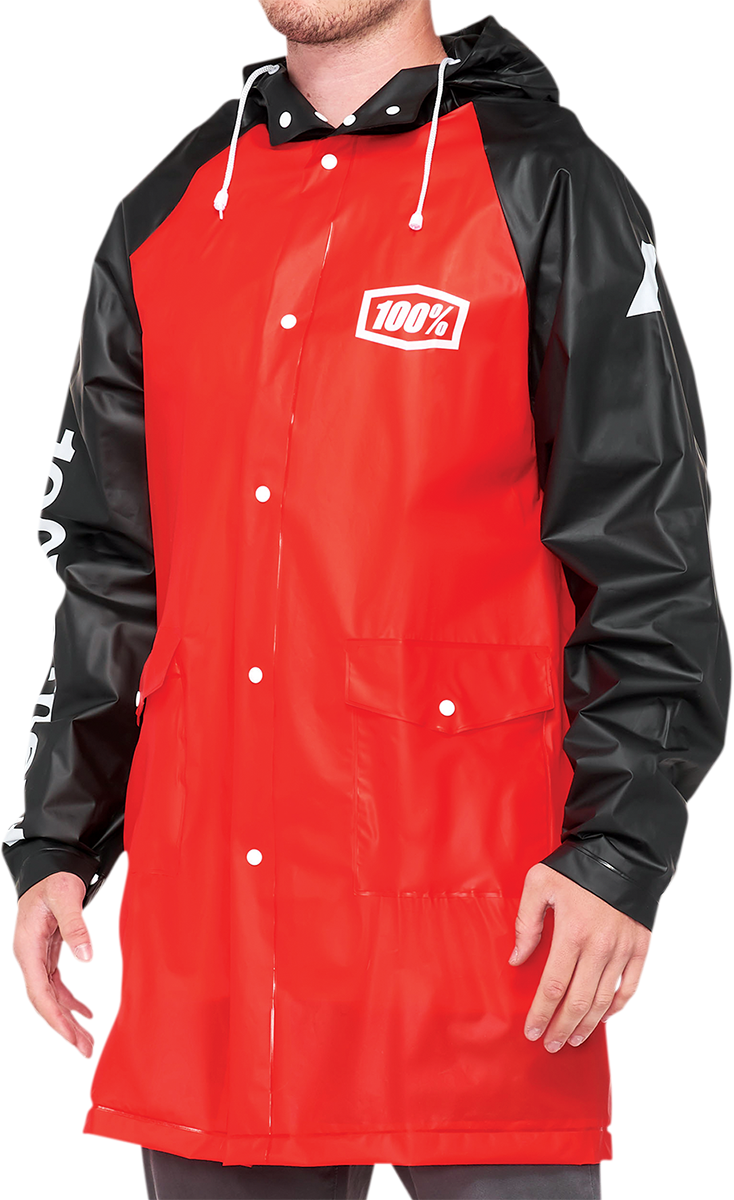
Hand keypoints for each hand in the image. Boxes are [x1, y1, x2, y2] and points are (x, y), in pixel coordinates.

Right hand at [12, 872, 96, 1061]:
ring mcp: (37, 958)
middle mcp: (29, 957)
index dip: (55, 1018)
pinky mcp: (48, 955)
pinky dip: (71, 1001)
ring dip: (69, 1019)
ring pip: (51, 998)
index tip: (72, 1036)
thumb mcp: (65, 896)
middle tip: (86, 1050)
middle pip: (44, 1002)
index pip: (39, 993)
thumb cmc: (53, 880)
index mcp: (27, 948)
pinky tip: (87, 1012)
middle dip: (64, 1028)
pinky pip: (57, 986)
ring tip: (88, 1040)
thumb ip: (75, 925)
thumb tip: (86, 957)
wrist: (49, 869)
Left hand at [510, 862, 652, 1051]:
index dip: (541, 1013)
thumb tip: (517, 959)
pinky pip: (629, 987)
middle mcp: (600, 946)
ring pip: (604, 1000)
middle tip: (550, 1044)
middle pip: (578, 1001)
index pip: (553, 986)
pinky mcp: (641, 947)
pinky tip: (602, 1018)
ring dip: (587, 1024)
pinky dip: (616, 1007)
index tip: (532, 1029)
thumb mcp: (539, 884)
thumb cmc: (576, 867)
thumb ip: (526, 923)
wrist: (622, 854)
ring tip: (573, 1038)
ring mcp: (623, 949)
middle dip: (562, 1028)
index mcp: (573, 932)